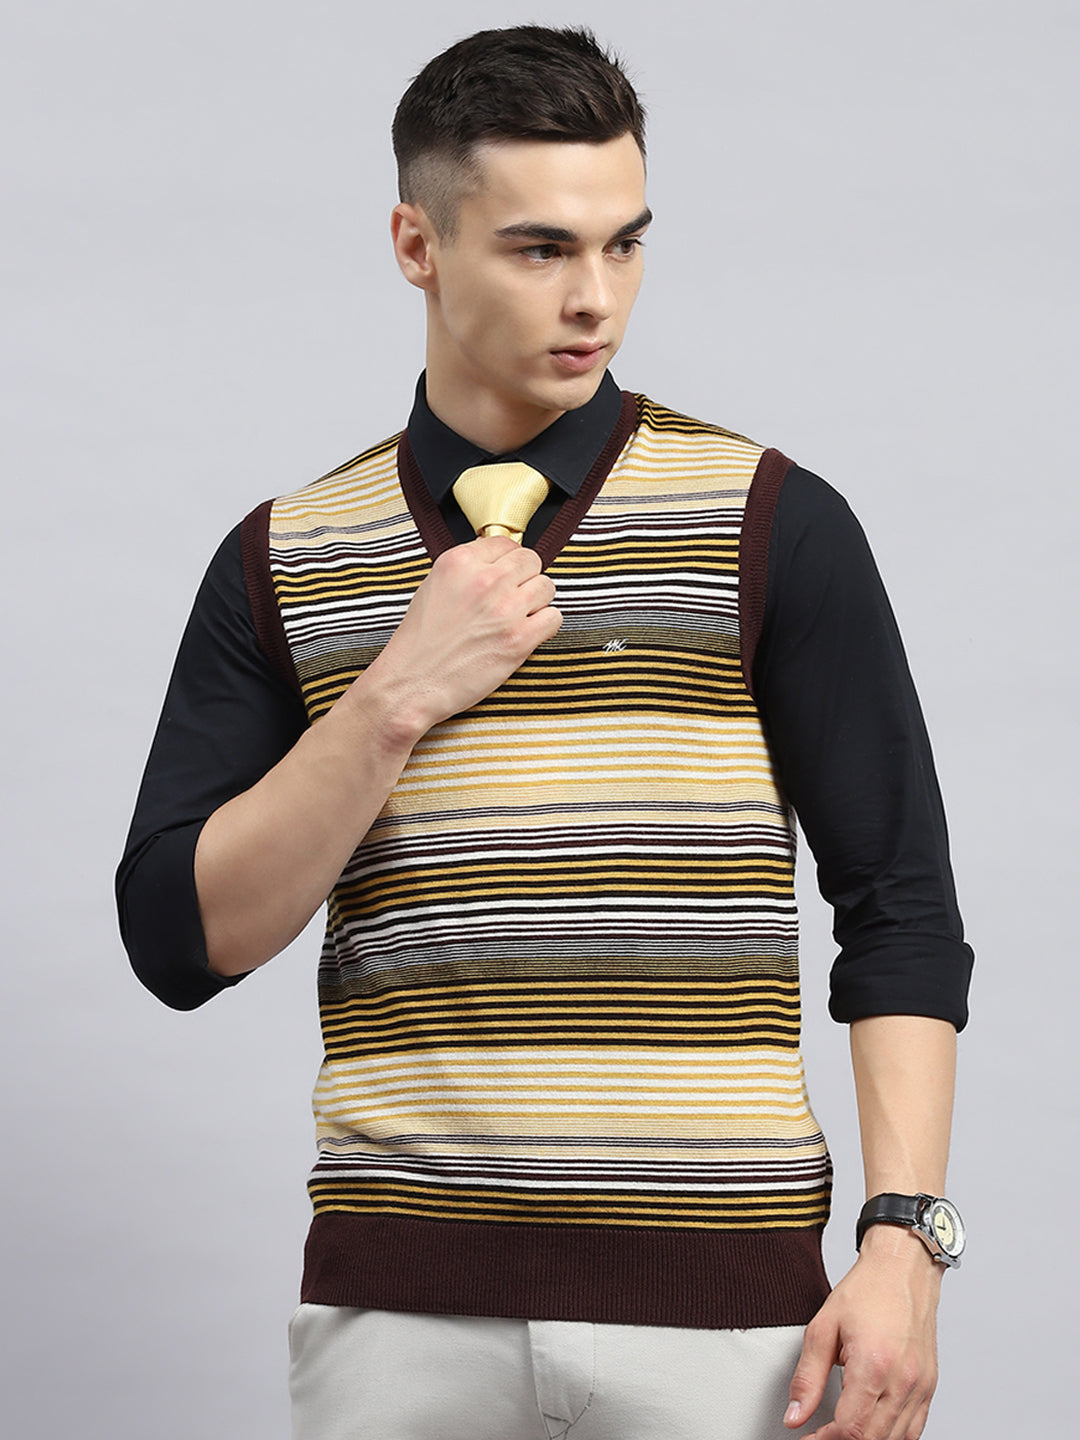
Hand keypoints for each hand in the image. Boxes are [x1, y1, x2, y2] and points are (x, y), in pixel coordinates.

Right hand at [364, 535, 561, 737]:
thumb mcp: (433, 587)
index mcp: (460, 562)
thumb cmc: (420, 642)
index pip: (506, 542)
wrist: (412, 684)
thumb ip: (467, 569)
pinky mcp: (519, 640)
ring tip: (517, 618)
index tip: (505, 575)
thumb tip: (497, 560)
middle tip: (512, 598)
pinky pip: (554, 618)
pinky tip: (526, 634)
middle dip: (525, 578)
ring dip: (537, 602)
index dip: (508, 561)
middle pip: (531, 561)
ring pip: (546, 587)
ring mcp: (504, 610)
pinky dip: (545, 626)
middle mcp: (485, 581)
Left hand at [784, 1226, 943, 1439]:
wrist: (903, 1269)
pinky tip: (872, 1428)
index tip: (807, 1438)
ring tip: (842, 1431)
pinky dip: (891, 1436)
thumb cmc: (867, 1291)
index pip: (849, 1430)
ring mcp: (921, 1386)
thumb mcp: (823, 1328)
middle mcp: (903, 1381)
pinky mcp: (929, 1386)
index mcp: (874, 1366)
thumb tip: (795, 1416)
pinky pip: (914, 1429)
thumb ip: (807, 1378)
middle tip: (820, 1434)